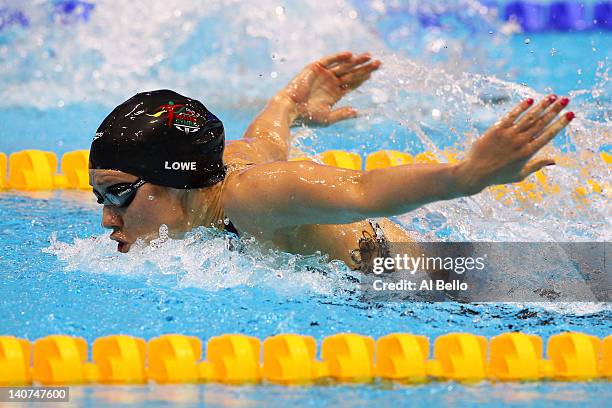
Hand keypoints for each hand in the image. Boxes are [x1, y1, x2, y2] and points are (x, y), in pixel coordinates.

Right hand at [279, 51, 380, 125]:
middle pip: (351, 73)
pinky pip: (329, 60)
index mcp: (334, 94)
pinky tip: (350, 55)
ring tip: (369, 56)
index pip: (352, 84)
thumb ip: (342, 114)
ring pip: (343, 66)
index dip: (363, 78)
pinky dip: (339, 57)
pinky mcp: (314, 68)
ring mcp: (323, 75)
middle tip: (379, 63)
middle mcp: (330, 83)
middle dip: (364, 68)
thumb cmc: (307, 117)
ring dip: (356, 61)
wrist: (290, 109)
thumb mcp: (328, 118)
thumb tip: (357, 112)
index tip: (374, 74)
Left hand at [456, 95, 574, 194]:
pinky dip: (521, 107)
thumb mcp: (519, 175)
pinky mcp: (497, 129)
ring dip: (542, 106)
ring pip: (529, 117)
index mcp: (528, 153)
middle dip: (555, 110)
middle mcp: (520, 142)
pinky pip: (511, 115)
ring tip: (553, 96)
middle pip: (541, 123)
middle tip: (566, 100)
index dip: (560, 124)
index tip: (570, 114)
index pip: (548, 135)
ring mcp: (508, 135)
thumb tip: (554, 161)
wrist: (474, 172)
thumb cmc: (498, 176)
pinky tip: (531, 100)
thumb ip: (537, 166)